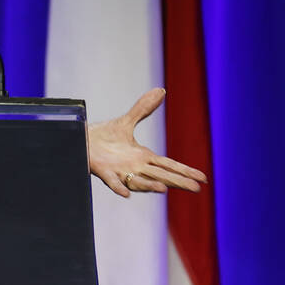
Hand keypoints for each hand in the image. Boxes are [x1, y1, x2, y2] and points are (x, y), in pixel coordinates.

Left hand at [88, 87, 207, 197]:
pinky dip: (120, 187)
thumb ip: (143, 109)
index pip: (169, 165)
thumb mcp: (126, 121)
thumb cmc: (104, 137)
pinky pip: (114, 183)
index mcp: (143, 157)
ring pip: (139, 181)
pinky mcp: (104, 173)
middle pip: (161, 175)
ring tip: (164, 189)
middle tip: (196, 188)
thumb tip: (161, 90)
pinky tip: (126, 194)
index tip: (202, 179)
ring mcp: (120, 171)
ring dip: (150, 185)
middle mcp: (135, 167)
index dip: (185, 171)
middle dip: (178, 182)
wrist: (81, 141)